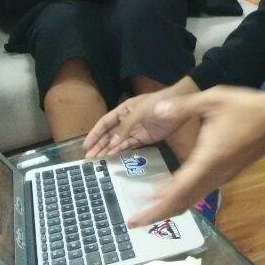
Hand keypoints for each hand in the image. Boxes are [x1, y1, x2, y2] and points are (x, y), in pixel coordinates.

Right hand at [83, 77, 199, 158]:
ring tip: (97, 161)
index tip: (85, 146)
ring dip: (108, 150)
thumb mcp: (139, 111)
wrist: (180, 104)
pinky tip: (112, 158)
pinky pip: (129, 145)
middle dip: (99, 145)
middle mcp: (127, 120)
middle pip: (109, 134)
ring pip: (118, 142)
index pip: (105, 122)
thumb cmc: (158, 103)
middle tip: (88, 159)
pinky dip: (120, 151)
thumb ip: (125, 126)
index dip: (95, 134)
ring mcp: (136, 130)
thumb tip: (111, 143)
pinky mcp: (145, 138)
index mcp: (124, 109)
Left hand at [125, 86, 264, 227]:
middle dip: (157, 214)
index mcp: (207, 160)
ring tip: (148, 207)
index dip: (154, 209)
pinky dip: (182, 196)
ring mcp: (222, 176)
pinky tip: (172, 189)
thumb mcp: (213, 99)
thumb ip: (183, 106)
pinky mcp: (227, 173)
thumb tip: (157, 109)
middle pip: (182, 203)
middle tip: (134, 221)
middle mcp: (213, 175)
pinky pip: (200, 191)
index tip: (134, 219)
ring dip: (170, 206)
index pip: (176, 193)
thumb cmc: (246, 108)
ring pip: (192, 199)